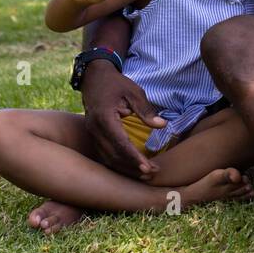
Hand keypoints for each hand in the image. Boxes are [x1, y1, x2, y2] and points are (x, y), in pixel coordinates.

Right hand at [80, 59, 167, 177]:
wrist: (93, 78)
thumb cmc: (116, 83)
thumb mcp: (134, 91)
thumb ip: (146, 110)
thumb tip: (162, 126)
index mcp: (104, 117)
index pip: (120, 143)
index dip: (134, 158)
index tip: (148, 168)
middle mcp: (95, 129)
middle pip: (113, 155)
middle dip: (132, 167)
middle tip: (152, 173)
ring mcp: (92, 134)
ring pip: (107, 158)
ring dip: (125, 169)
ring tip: (144, 174)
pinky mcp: (93, 136)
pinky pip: (103, 154)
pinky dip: (117, 164)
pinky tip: (130, 168)